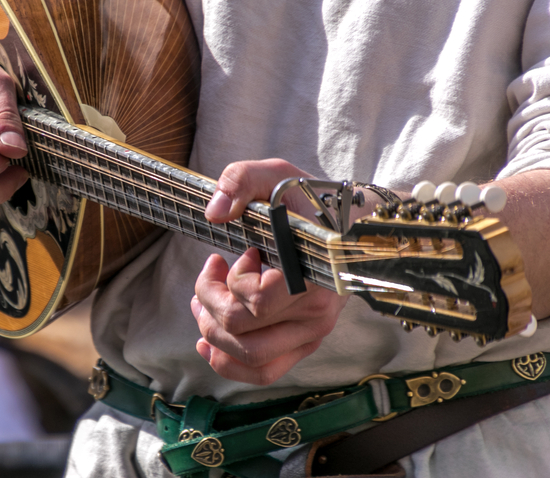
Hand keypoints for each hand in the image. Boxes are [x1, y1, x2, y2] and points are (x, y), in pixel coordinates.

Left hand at [192, 159, 348, 384]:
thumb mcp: (275, 175)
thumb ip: (241, 181)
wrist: (346, 224)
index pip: (258, 301)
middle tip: (210, 271)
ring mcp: (312, 333)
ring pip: (250, 358)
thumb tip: (215, 214)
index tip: (240, 253)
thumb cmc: (307, 201)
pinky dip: (229, 365)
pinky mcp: (304, 343)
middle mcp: (316, 313)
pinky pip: (264, 372)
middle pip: (242, 331)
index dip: (233, 279)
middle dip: (209, 301)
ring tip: (202, 303)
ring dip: (212, 332)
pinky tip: (208, 345)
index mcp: (313, 275)